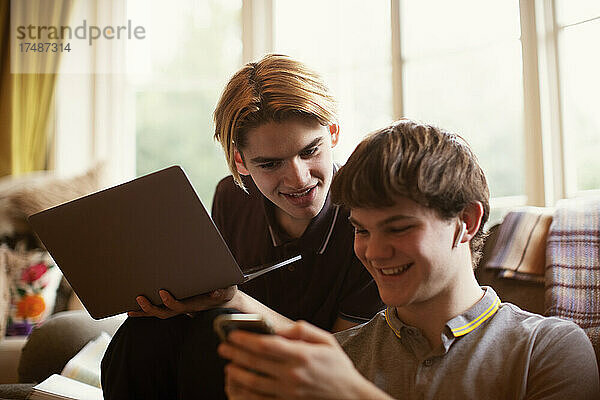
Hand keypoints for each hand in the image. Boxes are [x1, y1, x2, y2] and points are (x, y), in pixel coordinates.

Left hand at [127, 285, 236, 318]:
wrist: (223, 300)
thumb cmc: (224, 291)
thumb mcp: (227, 289)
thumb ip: (222, 291)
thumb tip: (214, 293)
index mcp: (195, 304)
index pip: (181, 306)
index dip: (170, 302)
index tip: (162, 292)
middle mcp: (185, 308)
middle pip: (165, 312)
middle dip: (151, 307)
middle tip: (140, 298)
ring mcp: (178, 309)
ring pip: (159, 313)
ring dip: (144, 311)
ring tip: (130, 307)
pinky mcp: (174, 306)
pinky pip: (157, 310)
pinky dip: (144, 312)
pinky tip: (132, 310)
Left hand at [218, 321, 387, 398]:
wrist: (349, 398)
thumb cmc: (338, 368)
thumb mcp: (326, 341)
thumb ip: (302, 331)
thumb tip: (280, 329)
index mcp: (302, 355)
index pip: (267, 345)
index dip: (246, 339)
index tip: (234, 334)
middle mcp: (293, 374)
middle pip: (256, 362)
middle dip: (236, 353)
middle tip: (223, 347)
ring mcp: (289, 392)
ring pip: (254, 383)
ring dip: (237, 373)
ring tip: (228, 366)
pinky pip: (260, 399)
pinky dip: (246, 393)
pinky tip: (238, 386)